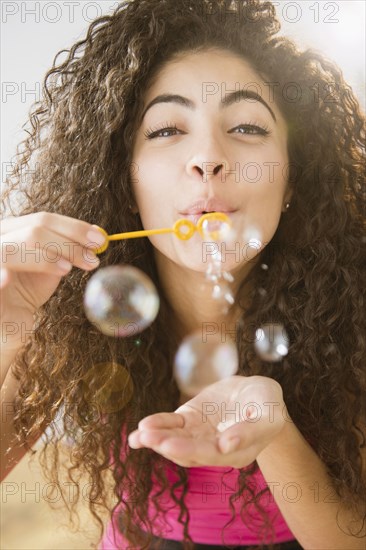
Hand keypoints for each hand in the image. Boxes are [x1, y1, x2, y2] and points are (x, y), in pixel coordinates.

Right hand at [1, 212, 105, 348]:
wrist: (6, 320)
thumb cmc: (26, 289)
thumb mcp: (51, 265)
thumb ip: (67, 249)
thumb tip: (96, 234)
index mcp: (11, 230)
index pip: (43, 219)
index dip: (74, 228)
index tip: (100, 240)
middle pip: (33, 232)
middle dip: (68, 244)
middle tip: (92, 259)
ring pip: (11, 250)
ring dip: (44, 258)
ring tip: (66, 269)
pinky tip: (7, 279)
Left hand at [128, 375, 285, 467]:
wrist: (256, 391)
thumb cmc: (268, 404)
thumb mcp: (267, 414)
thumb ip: (250, 430)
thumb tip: (226, 446)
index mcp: (236, 454)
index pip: (210, 454)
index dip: (190, 450)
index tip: (170, 446)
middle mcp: (214, 450)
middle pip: (188, 451)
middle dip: (166, 445)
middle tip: (148, 438)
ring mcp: (199, 435)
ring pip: (175, 440)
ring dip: (156, 439)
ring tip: (138, 436)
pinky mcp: (189, 420)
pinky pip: (171, 424)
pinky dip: (158, 424)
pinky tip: (142, 426)